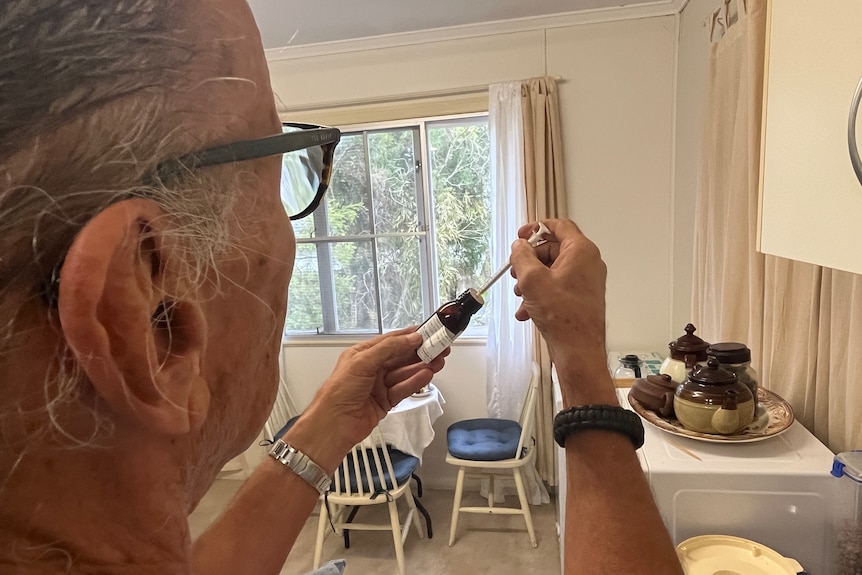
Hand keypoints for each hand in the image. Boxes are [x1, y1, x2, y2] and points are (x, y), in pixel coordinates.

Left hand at [284, 328, 446, 470]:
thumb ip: (389, 348)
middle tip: (439, 347)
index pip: (391, 341)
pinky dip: (415, 382)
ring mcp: (379, 385)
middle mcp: (371, 368)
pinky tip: (427, 375)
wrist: (333, 425)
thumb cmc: (339, 392)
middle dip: (421, 351)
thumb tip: (410, 338)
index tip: (428, 332)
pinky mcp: (385, 401)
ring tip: (439, 360)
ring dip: (422, 366)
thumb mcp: (363, 362)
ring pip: (405, 373)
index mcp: (362, 354)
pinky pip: (404, 388)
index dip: (410, 336)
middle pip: (401, 357)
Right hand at [509, 219, 614, 404]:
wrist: (578, 349)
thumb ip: (522, 256)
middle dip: (530, 260)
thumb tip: (519, 246)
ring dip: (532, 280)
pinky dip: (541, 294)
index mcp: (581, 251)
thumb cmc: (563, 316)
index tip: (521, 236)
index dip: (536, 227)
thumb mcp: (532, 279)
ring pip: (552, 270)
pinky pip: (558, 287)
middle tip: (515, 271)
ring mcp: (587, 281)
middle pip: (553, 249)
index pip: (559, 226)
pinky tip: (527, 311)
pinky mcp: (582, 296)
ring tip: (520, 295)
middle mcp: (588, 263)